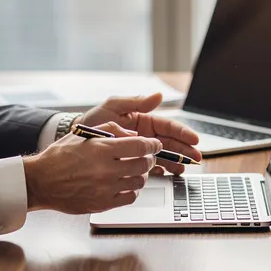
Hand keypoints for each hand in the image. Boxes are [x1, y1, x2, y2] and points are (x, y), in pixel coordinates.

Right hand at [23, 121, 160, 213]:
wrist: (41, 182)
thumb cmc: (60, 156)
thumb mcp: (83, 134)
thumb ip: (111, 130)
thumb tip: (133, 135)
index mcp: (101, 149)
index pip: (140, 146)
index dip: (152, 145)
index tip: (155, 145)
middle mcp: (105, 169)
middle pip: (143, 165)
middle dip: (149, 159)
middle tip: (146, 157)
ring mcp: (105, 189)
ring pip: (139, 182)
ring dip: (141, 175)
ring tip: (134, 171)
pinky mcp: (103, 204)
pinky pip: (130, 198)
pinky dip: (132, 190)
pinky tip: (126, 184)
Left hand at [82, 93, 201, 175]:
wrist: (74, 142)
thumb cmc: (93, 122)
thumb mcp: (112, 107)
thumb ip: (135, 102)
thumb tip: (158, 96)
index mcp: (143, 121)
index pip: (168, 126)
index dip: (182, 132)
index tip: (194, 139)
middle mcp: (145, 136)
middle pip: (171, 142)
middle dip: (185, 149)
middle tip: (197, 157)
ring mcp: (140, 150)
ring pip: (165, 156)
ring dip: (177, 161)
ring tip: (184, 168)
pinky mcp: (134, 163)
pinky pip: (153, 167)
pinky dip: (163, 171)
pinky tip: (170, 174)